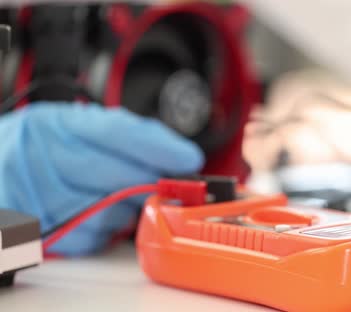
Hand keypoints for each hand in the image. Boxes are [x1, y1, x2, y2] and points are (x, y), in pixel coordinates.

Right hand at [0, 103, 203, 255]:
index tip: (189, 159)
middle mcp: (41, 155)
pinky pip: (87, 238)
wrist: (0, 160)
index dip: (159, 148)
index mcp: (60, 124)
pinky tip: (102, 214)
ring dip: (128, 209)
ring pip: (104, 212)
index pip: (118, 133)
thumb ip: (133, 137)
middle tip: (167, 185)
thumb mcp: (84, 124)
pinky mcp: (33, 227)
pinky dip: (106, 231)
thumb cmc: (50, 144)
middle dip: (150, 182)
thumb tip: (181, 157)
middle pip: (115, 175)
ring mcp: (33, 193)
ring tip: (126, 197)